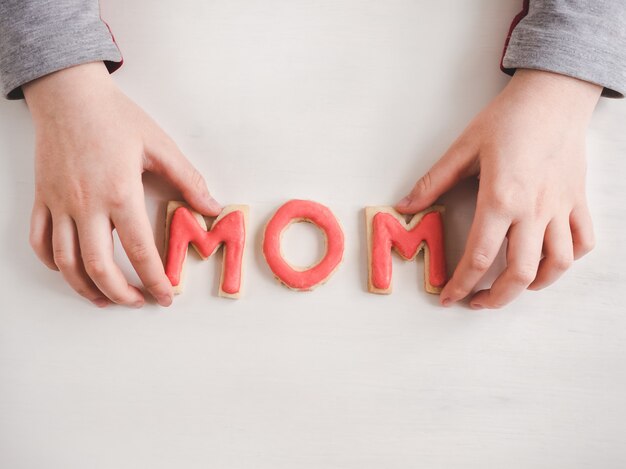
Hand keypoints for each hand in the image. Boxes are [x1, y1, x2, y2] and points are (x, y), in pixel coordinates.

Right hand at [25, 62, 220, 307]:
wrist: (69, 93)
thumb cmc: (115, 117)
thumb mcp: (159, 146)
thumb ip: (188, 180)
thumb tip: (212, 207)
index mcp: (119, 193)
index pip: (140, 251)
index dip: (155, 281)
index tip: (166, 297)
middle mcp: (85, 204)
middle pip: (99, 267)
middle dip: (122, 293)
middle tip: (139, 302)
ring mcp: (59, 203)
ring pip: (66, 262)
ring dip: (86, 288)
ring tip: (106, 299)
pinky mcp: (41, 198)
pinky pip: (39, 241)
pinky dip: (54, 264)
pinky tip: (71, 271)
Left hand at [395, 69, 601, 308]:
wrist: (553, 94)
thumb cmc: (508, 119)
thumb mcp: (463, 149)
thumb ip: (433, 182)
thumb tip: (405, 206)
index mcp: (501, 199)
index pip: (480, 257)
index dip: (461, 284)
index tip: (449, 298)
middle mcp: (534, 210)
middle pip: (520, 273)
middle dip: (495, 298)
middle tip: (476, 302)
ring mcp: (560, 208)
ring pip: (556, 265)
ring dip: (533, 286)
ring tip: (511, 288)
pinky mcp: (577, 200)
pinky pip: (583, 241)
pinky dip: (567, 260)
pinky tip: (549, 261)